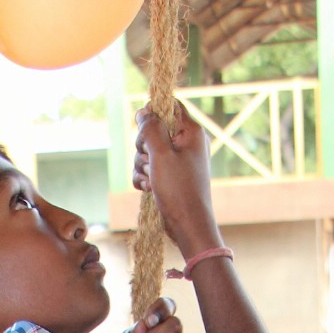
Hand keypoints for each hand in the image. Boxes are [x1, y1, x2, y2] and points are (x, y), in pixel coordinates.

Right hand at [133, 102, 217, 258]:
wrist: (189, 226)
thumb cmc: (179, 190)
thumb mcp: (161, 154)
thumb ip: (151, 129)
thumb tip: (143, 112)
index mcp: (191, 131)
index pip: (169, 106)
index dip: (152, 114)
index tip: (144, 130)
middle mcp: (186, 143)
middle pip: (154, 129)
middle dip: (144, 147)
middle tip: (151, 162)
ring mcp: (178, 161)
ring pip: (148, 151)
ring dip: (142, 166)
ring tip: (151, 181)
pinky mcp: (170, 177)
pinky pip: (149, 169)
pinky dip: (145, 178)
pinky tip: (148, 189)